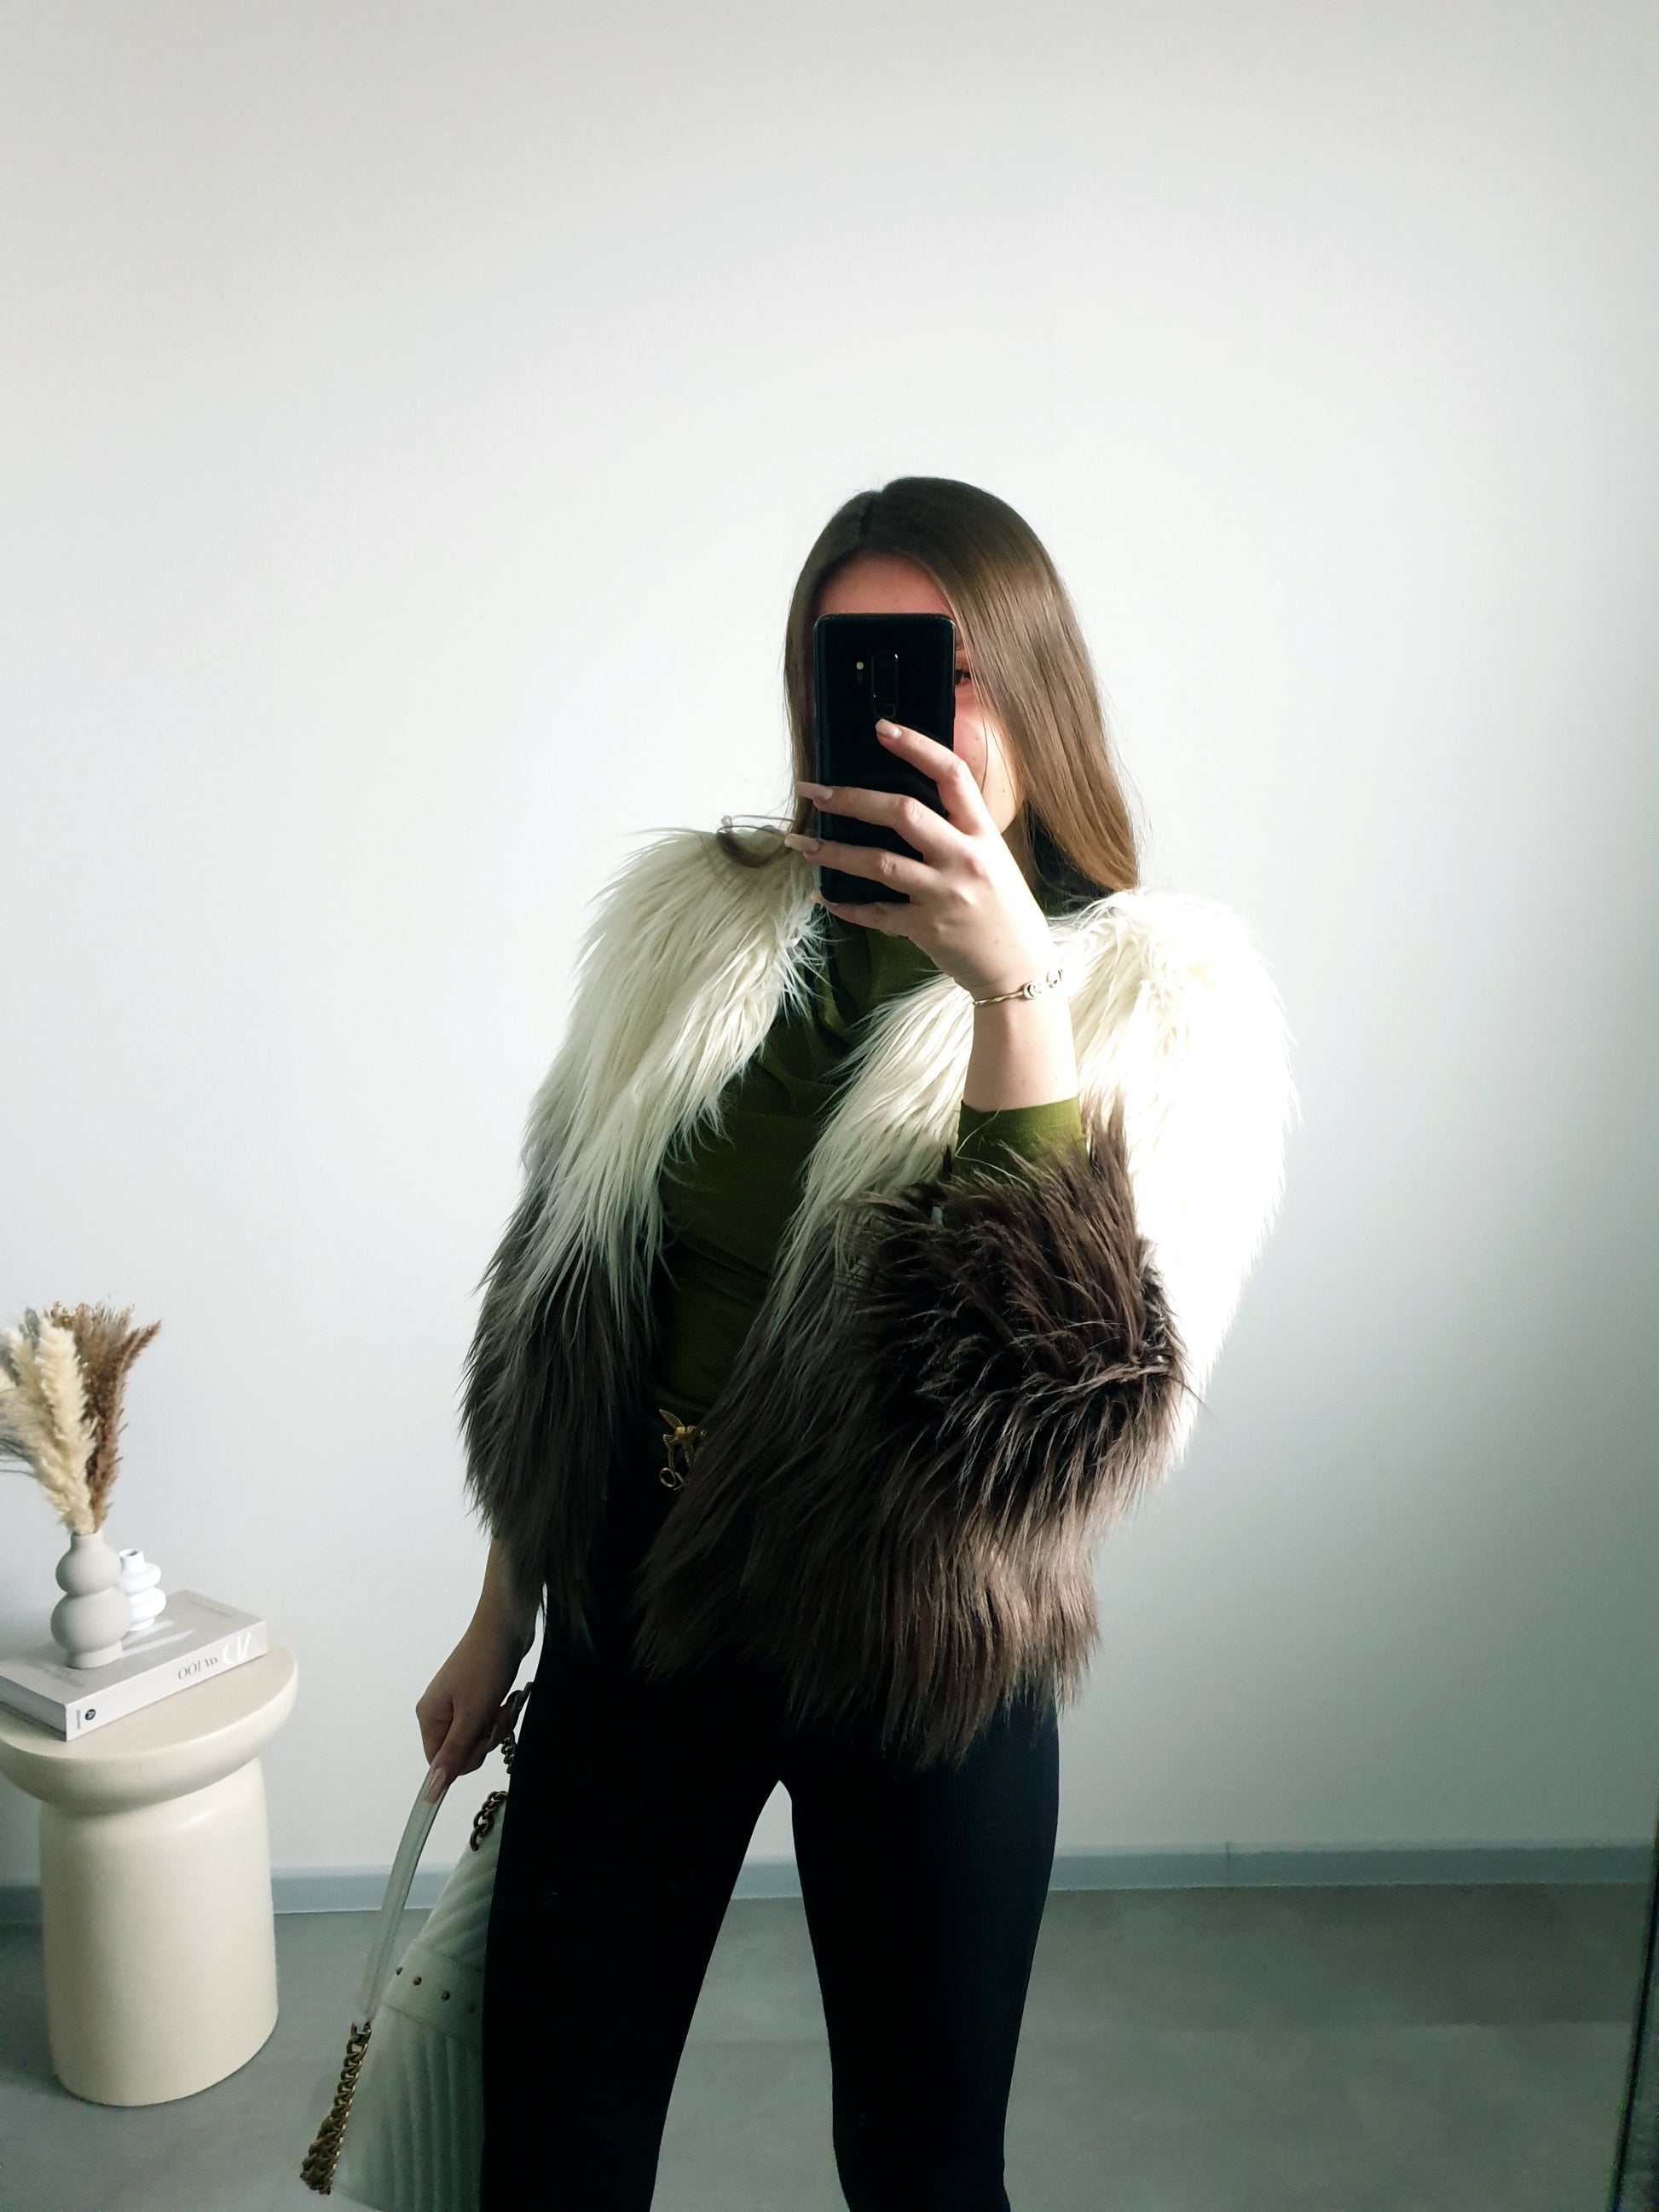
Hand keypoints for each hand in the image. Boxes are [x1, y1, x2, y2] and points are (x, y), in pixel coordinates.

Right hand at [415, 1616, 527, 1804]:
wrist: (506, 1624)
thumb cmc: (485, 1668)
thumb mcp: (472, 1715)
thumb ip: (453, 1755)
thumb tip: (430, 1794)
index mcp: (428, 1716)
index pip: (439, 1762)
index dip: (464, 1759)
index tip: (483, 1738)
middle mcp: (438, 1711)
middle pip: (461, 1750)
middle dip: (485, 1739)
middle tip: (497, 1716)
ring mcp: (457, 1702)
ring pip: (478, 1735)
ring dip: (497, 1725)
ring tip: (505, 1703)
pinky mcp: (476, 1694)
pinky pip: (486, 1719)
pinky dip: (500, 1713)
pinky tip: (509, 1697)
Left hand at [782, 719, 1057, 1000]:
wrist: (1020, 969)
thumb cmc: (1003, 908)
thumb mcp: (993, 858)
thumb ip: (957, 831)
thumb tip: (904, 804)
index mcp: (982, 834)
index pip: (951, 775)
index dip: (916, 746)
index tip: (881, 729)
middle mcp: (964, 858)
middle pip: (903, 812)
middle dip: (852, 798)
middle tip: (815, 791)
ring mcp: (944, 894)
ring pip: (879, 862)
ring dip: (833, 852)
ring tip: (801, 844)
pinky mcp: (926, 928)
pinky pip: (876, 913)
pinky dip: (845, 905)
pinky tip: (822, 896)